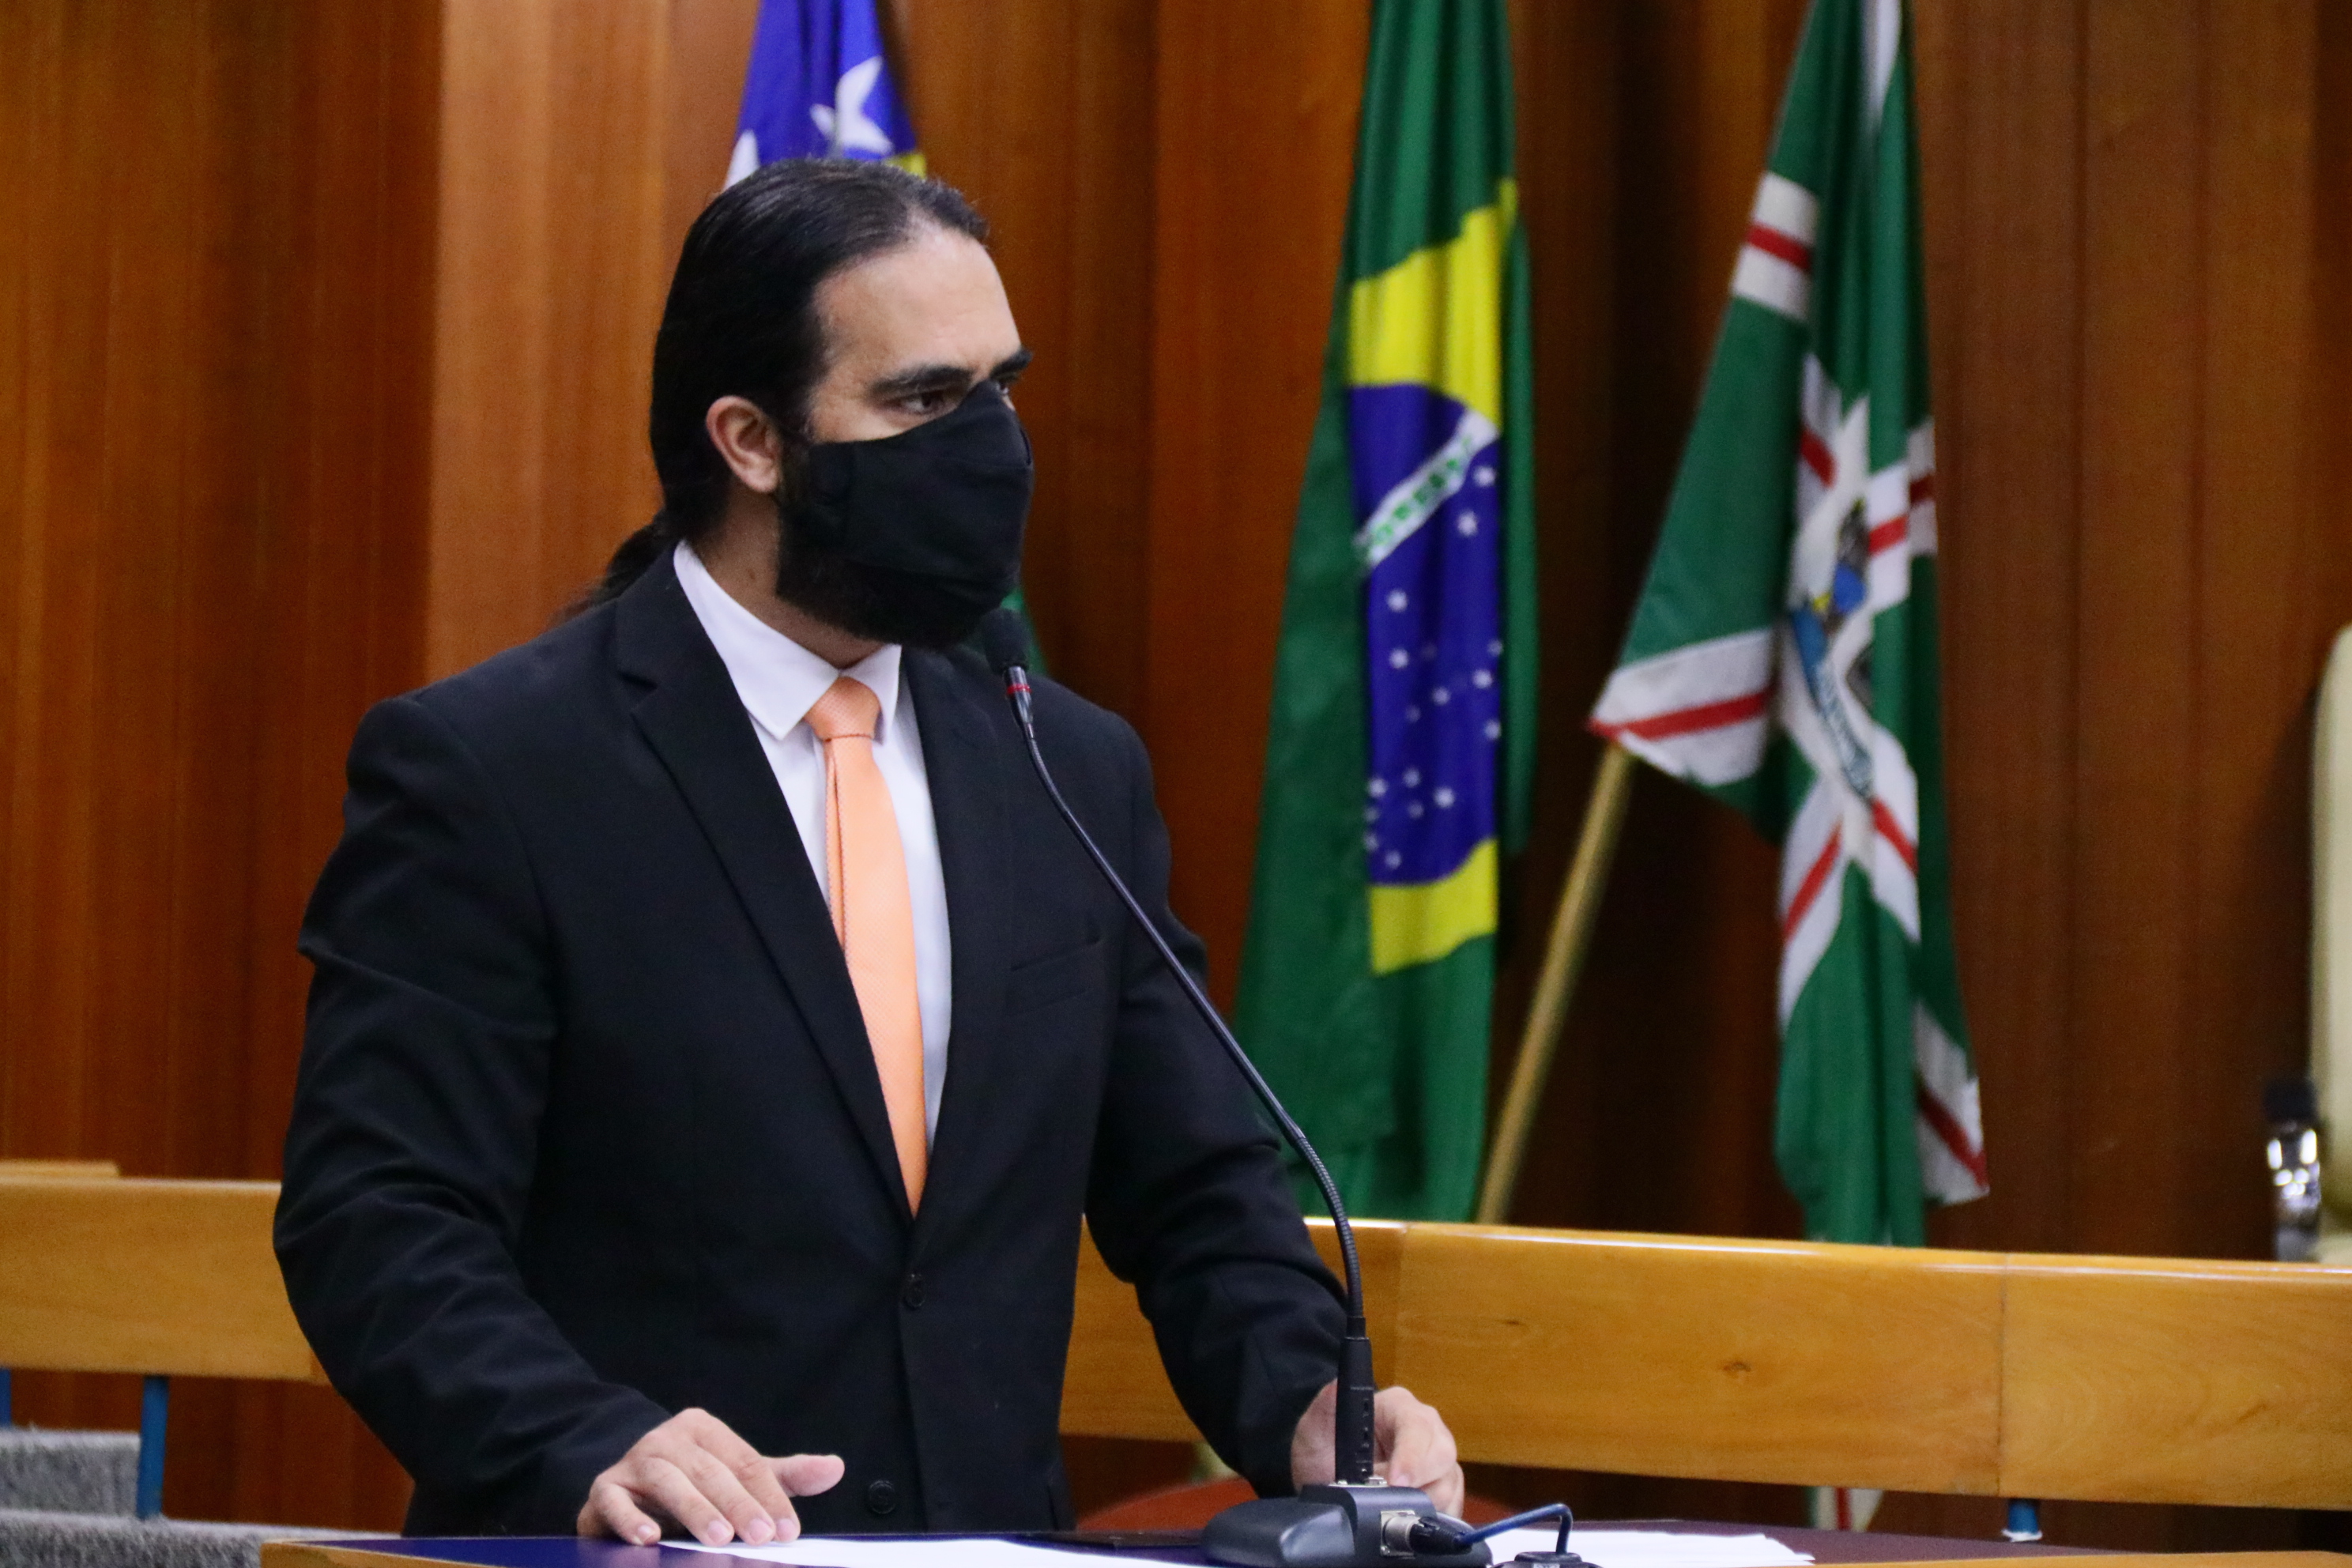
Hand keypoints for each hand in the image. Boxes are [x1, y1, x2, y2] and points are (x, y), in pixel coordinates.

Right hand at [577, 1407, 844, 1545]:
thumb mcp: (738, 1477)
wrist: (626, 1488)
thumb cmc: (693, 1484)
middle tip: (760, 1537)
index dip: (769, 1496)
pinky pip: (615, 1501)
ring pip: (667, 1482)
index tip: (788, 1530)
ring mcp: (634, 1462)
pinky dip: (631, 1518)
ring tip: (718, 1539)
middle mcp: (668, 1439)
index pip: (745, 1462)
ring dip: (694, 1510)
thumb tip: (835, 1468)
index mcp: (704, 1429)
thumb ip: (782, 1477)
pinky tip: (648, 1539)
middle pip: (710, 1471)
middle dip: (738, 1505)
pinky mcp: (606, 1488)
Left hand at [1289, 1382, 1462, 1515]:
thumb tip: (1336, 1386)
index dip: (1410, 1457)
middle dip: (1419, 1484)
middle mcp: (1427, 1429)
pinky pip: (1451, 1507)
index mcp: (1399, 1406)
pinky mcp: (1444, 1488)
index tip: (1394, 1481)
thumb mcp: (1316, 1429)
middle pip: (1442, 1455)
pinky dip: (1431, 1517)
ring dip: (1421, 1505)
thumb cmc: (1324, 1449)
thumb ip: (1325, 1406)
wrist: (1326, 1479)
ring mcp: (1438, 1460)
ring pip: (1448, 1486)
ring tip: (1389, 1508)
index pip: (1418, 1427)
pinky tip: (1406, 1517)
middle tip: (1390, 1503)